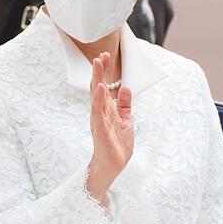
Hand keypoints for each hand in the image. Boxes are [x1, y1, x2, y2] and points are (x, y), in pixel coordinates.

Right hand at [86, 52, 133, 204]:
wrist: (112, 167)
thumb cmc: (116, 146)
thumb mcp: (126, 122)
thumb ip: (125, 105)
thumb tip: (126, 88)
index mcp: (106, 110)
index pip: (104, 87)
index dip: (104, 72)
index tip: (105, 56)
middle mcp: (100, 112)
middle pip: (98, 87)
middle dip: (99, 71)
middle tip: (100, 55)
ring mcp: (98, 120)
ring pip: (96, 95)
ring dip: (97, 79)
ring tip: (98, 64)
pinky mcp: (100, 129)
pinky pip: (98, 111)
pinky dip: (98, 99)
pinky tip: (100, 87)